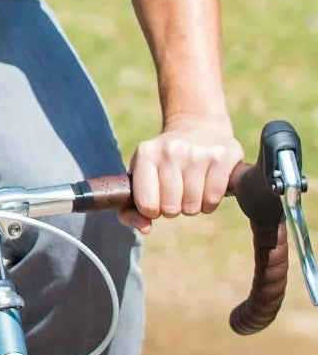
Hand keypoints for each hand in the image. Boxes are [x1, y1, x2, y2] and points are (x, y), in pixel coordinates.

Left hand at [125, 113, 242, 232]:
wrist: (197, 126)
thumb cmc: (163, 161)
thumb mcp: (141, 175)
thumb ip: (131, 208)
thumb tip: (144, 228)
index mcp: (146, 154)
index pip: (146, 204)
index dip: (152, 210)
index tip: (155, 200)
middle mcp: (171, 150)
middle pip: (171, 208)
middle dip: (173, 208)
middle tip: (176, 193)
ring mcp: (198, 152)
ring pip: (194, 206)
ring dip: (193, 205)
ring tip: (191, 188)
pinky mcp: (223, 156)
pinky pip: (213, 199)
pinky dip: (210, 202)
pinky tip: (206, 187)